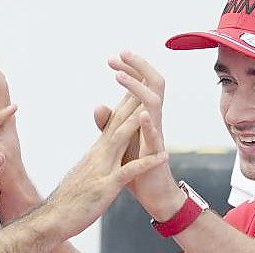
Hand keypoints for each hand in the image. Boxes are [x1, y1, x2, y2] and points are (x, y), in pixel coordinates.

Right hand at [40, 97, 167, 240]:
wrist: (52, 220)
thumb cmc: (69, 200)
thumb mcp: (85, 174)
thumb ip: (95, 158)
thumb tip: (101, 148)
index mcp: (96, 152)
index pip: (113, 122)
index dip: (126, 103)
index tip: (137, 85)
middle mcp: (98, 156)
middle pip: (118, 123)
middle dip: (132, 101)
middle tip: (145, 80)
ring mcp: (101, 170)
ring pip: (120, 141)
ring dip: (136, 124)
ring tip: (153, 107)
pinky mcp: (105, 188)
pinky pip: (128, 173)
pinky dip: (145, 163)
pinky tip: (163, 156)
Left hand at [107, 51, 185, 220]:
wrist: (154, 195)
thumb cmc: (137, 169)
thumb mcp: (118, 144)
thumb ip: (110, 125)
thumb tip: (99, 106)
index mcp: (142, 118)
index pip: (139, 86)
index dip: (129, 70)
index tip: (114, 58)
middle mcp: (151, 122)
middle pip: (152, 85)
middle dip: (137, 67)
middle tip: (120, 54)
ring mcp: (155, 136)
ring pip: (153, 104)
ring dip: (136, 88)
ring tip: (120, 76)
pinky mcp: (156, 155)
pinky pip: (155, 136)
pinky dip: (149, 125)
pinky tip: (142, 114)